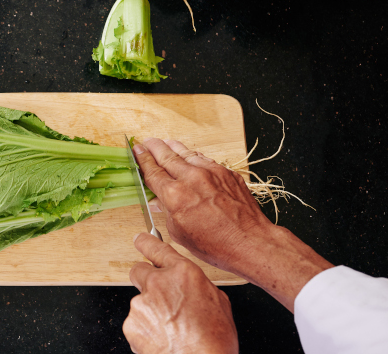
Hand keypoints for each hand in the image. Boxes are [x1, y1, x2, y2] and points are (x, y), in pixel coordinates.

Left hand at [123, 233, 237, 353]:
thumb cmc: (214, 340)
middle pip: (138, 271)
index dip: (146, 242)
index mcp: (182, 273)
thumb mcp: (219, 302)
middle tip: (159, 297)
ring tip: (171, 329)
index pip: (156, 247)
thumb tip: (189, 286)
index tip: (140, 240)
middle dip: (146, 280)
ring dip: (150, 311)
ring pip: (140, 301)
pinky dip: (145, 329)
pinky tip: (163, 338)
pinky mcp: (131, 324)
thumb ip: (197, 285)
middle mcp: (158, 284)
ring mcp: (141, 304)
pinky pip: (136, 322)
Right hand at [135, 138, 331, 311]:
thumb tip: (158, 201)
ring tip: (165, 143)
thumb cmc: (216, 243)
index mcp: (175, 195)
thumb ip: (166, 211)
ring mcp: (210, 172)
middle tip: (146, 142)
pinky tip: (189, 156)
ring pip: (186, 153)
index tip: (137, 151)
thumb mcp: (179, 232)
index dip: (142, 160)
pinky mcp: (225, 172)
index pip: (153, 171)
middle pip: (166, 155)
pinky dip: (193, 156)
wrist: (250, 241)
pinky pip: (204, 159)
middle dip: (153, 147)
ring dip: (172, 147)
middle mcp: (191, 179)